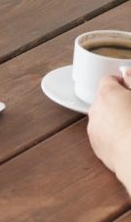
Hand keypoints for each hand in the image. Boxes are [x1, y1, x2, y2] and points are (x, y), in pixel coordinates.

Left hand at [87, 70, 130, 195]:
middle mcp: (96, 109)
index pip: (109, 80)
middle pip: (105, 99)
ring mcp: (94, 129)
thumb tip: (127, 73)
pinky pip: (103, 135)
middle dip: (119, 102)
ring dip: (115, 119)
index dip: (122, 84)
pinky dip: (113, 136)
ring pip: (103, 118)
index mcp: (108, 94)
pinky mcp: (97, 148)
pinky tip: (127, 142)